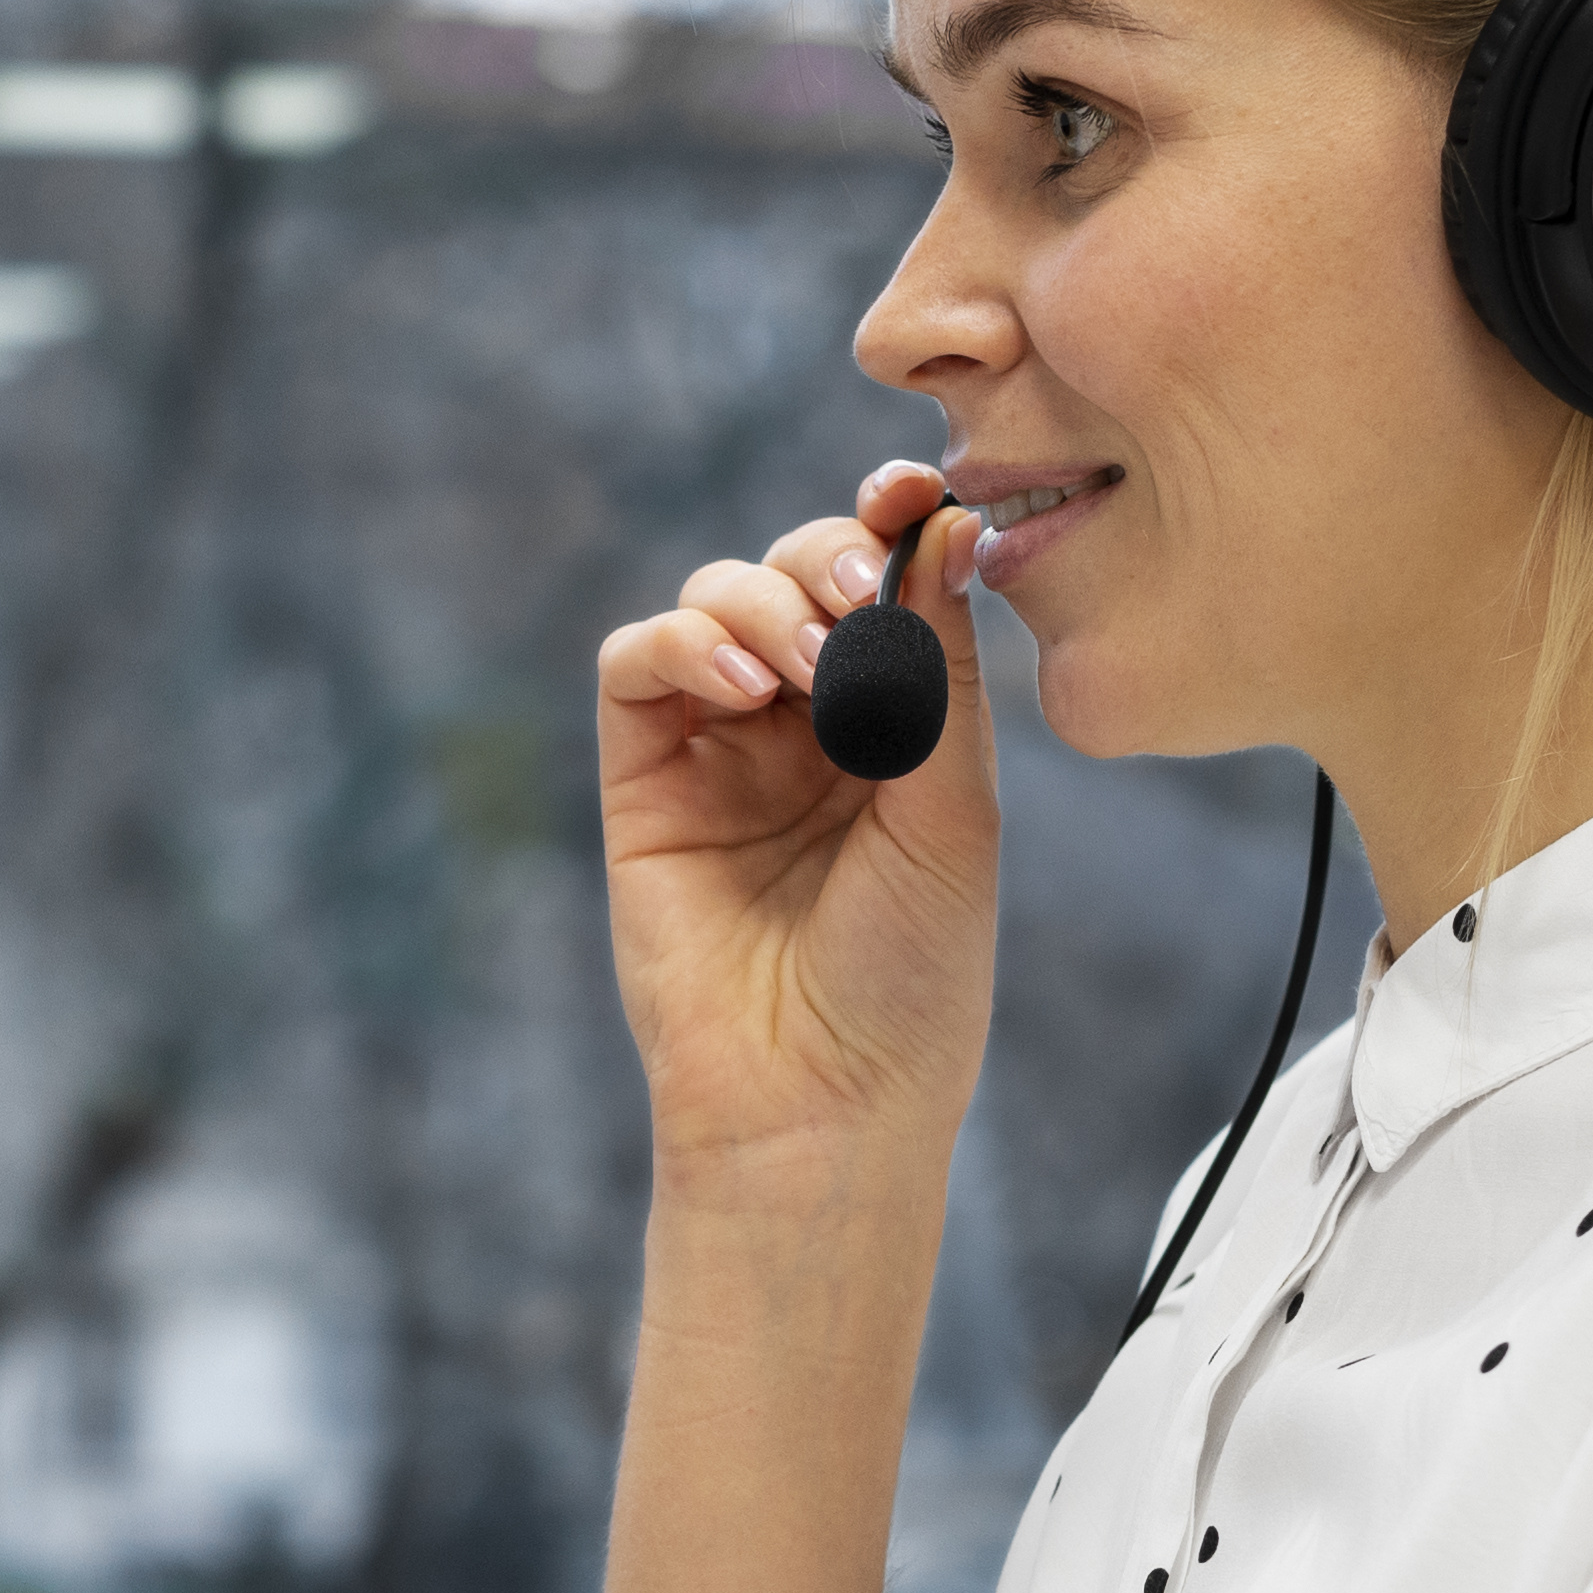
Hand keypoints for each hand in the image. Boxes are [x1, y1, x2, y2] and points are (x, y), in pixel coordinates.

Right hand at [594, 460, 999, 1174]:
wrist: (820, 1102)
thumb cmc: (908, 978)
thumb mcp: (954, 813)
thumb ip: (939, 671)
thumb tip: (941, 529)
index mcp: (899, 725)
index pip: (888, 587)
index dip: (891, 522)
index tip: (913, 489)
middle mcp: (806, 724)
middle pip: (799, 570)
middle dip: (828, 555)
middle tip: (860, 593)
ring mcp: (719, 748)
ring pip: (717, 598)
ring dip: (763, 600)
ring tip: (806, 670)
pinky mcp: (641, 782)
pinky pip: (638, 665)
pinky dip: (683, 643)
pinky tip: (740, 682)